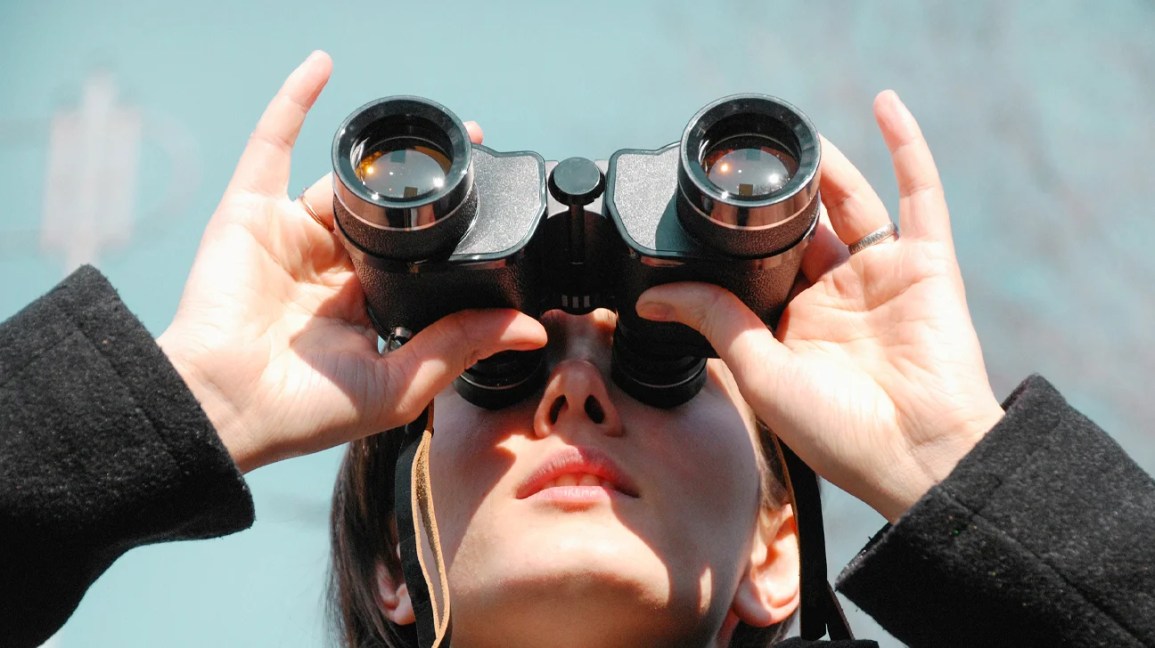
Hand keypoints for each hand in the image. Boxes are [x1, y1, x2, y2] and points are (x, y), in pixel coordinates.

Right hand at [158, 52, 545, 472]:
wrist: (227, 405)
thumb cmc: (305, 410)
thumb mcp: (402, 382)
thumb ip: (461, 345)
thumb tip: (530, 332)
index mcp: (367, 306)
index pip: (416, 255)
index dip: (449, 227)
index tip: (488, 197)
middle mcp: (331, 268)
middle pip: (384, 212)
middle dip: (423, 184)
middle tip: (469, 149)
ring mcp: (291, 235)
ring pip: (342, 182)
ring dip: (378, 152)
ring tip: (429, 129)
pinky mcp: (252, 212)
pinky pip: (273, 144)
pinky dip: (294, 103)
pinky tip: (323, 67)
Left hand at [636, 91, 1004, 521]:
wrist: (918, 454)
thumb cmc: (840, 434)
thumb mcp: (761, 372)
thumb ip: (716, 320)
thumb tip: (653, 293)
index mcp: (796, 327)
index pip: (759, 266)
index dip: (736, 236)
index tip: (702, 204)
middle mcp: (837, 298)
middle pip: (802, 228)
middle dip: (777, 196)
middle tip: (744, 162)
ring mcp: (882, 278)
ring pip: (850, 204)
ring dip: (825, 166)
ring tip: (792, 136)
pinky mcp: (926, 265)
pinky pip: (920, 195)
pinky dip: (906, 148)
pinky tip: (885, 107)